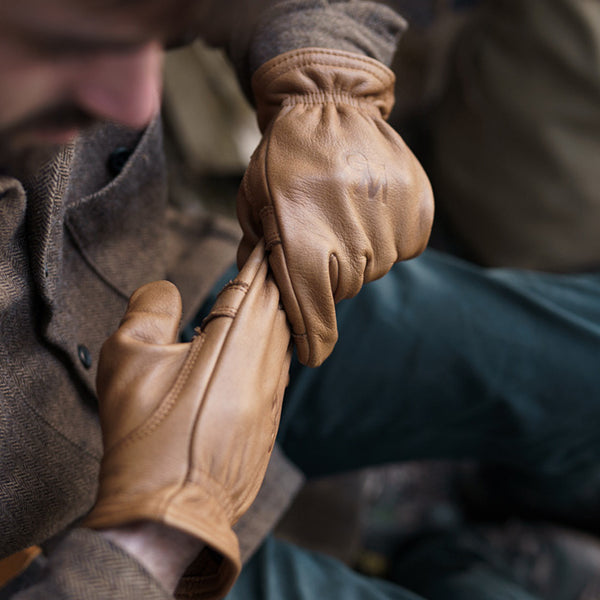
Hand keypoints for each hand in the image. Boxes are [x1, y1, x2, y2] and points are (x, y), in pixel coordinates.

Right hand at [85, 243, 290, 598]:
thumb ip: (150, 311)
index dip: (260, 257)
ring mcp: (273, 396)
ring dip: (278, 313)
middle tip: (272, 258)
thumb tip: (167, 292)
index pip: (255, 284)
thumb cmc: (146, 435)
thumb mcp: (129, 359)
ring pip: (284, 339)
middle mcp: (264, 363)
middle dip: (274, 280)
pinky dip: (276, 348)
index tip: (268, 237)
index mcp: (234, 339)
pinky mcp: (271, 422)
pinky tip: (266, 349)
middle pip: (278, 308)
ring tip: (272, 295)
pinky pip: (281, 371)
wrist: (172, 511)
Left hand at [237, 48, 433, 366]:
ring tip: (343, 210)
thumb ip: (260, 254)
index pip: (312, 313)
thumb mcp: (255, 204)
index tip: (312, 354)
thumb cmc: (283, 160)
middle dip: (327, 275)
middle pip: (343, 290)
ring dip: (359, 250)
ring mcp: (390, 223)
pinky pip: (404, 246)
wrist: (332, 105)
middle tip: (319, 234)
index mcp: (303, 241)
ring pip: (375, 267)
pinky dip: (387, 235)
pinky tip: (369, 205)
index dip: (313, 338)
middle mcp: (352, 238)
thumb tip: (268, 297)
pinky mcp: (418, 209)